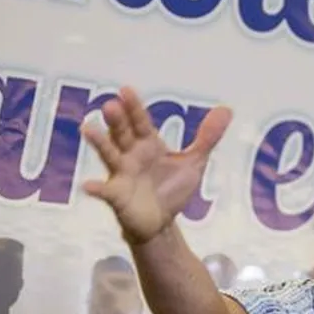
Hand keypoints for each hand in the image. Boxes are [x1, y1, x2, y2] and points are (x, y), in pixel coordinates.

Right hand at [82, 86, 231, 243]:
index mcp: (148, 144)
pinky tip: (88, 186)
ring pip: (109, 156)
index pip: (140, 121)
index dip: (134, 107)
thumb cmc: (172, 188)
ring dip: (99, 143)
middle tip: (110, 105)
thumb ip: (207, 137)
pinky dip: (97, 188)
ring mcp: (122, 175)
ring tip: (87, 128)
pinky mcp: (118, 197)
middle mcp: (131, 155)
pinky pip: (106, 192)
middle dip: (117, 120)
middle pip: (122, 134)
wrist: (162, 223)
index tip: (125, 90)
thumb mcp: (193, 162)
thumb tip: (226, 109)